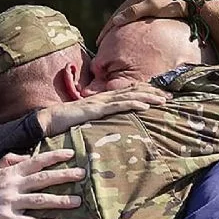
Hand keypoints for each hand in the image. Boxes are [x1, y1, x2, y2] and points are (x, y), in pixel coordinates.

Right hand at [0, 149, 84, 218]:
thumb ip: (7, 160)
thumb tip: (24, 155)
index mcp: (10, 173)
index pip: (36, 161)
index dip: (54, 157)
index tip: (71, 153)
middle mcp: (12, 186)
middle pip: (43, 179)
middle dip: (64, 176)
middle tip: (82, 174)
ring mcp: (10, 203)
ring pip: (39, 200)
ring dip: (60, 201)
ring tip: (77, 201)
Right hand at [36, 83, 169, 135]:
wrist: (48, 121)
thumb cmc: (66, 123)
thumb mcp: (88, 121)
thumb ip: (100, 121)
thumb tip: (112, 127)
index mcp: (103, 99)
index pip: (127, 93)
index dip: (145, 93)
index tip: (161, 97)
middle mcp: (104, 97)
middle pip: (132, 92)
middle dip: (152, 94)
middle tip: (170, 98)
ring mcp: (100, 102)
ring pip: (128, 97)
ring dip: (147, 97)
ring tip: (163, 100)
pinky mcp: (95, 110)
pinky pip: (117, 106)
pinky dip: (132, 104)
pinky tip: (145, 106)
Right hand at [97, 0, 215, 44]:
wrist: (191, 1)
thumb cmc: (172, 3)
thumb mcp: (152, 7)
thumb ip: (134, 12)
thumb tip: (116, 21)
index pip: (116, 15)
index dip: (107, 28)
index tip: (99, 41)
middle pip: (119, 16)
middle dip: (109, 30)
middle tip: (100, 44)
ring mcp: (144, 4)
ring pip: (126, 19)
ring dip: (117, 30)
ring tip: (110, 41)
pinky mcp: (151, 10)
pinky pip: (134, 20)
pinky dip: (127, 28)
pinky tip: (126, 36)